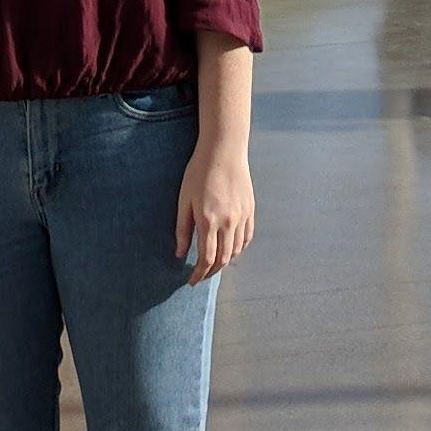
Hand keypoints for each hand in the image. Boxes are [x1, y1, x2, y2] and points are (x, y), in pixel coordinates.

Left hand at [176, 144, 254, 282]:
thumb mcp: (184, 199)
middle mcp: (228, 222)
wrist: (224, 149)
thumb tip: (180, 254)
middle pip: (222, 259)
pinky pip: (247, 238)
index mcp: (209, 220)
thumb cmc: (199, 171)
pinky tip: (230, 250)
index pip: (206, 259)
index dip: (199, 274)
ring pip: (236, 251)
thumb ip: (182, 229)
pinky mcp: (250, 210)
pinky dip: (239, 249)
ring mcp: (242, 216)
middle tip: (200, 276)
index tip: (191, 281)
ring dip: (224, 263)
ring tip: (213, 265)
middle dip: (210, 272)